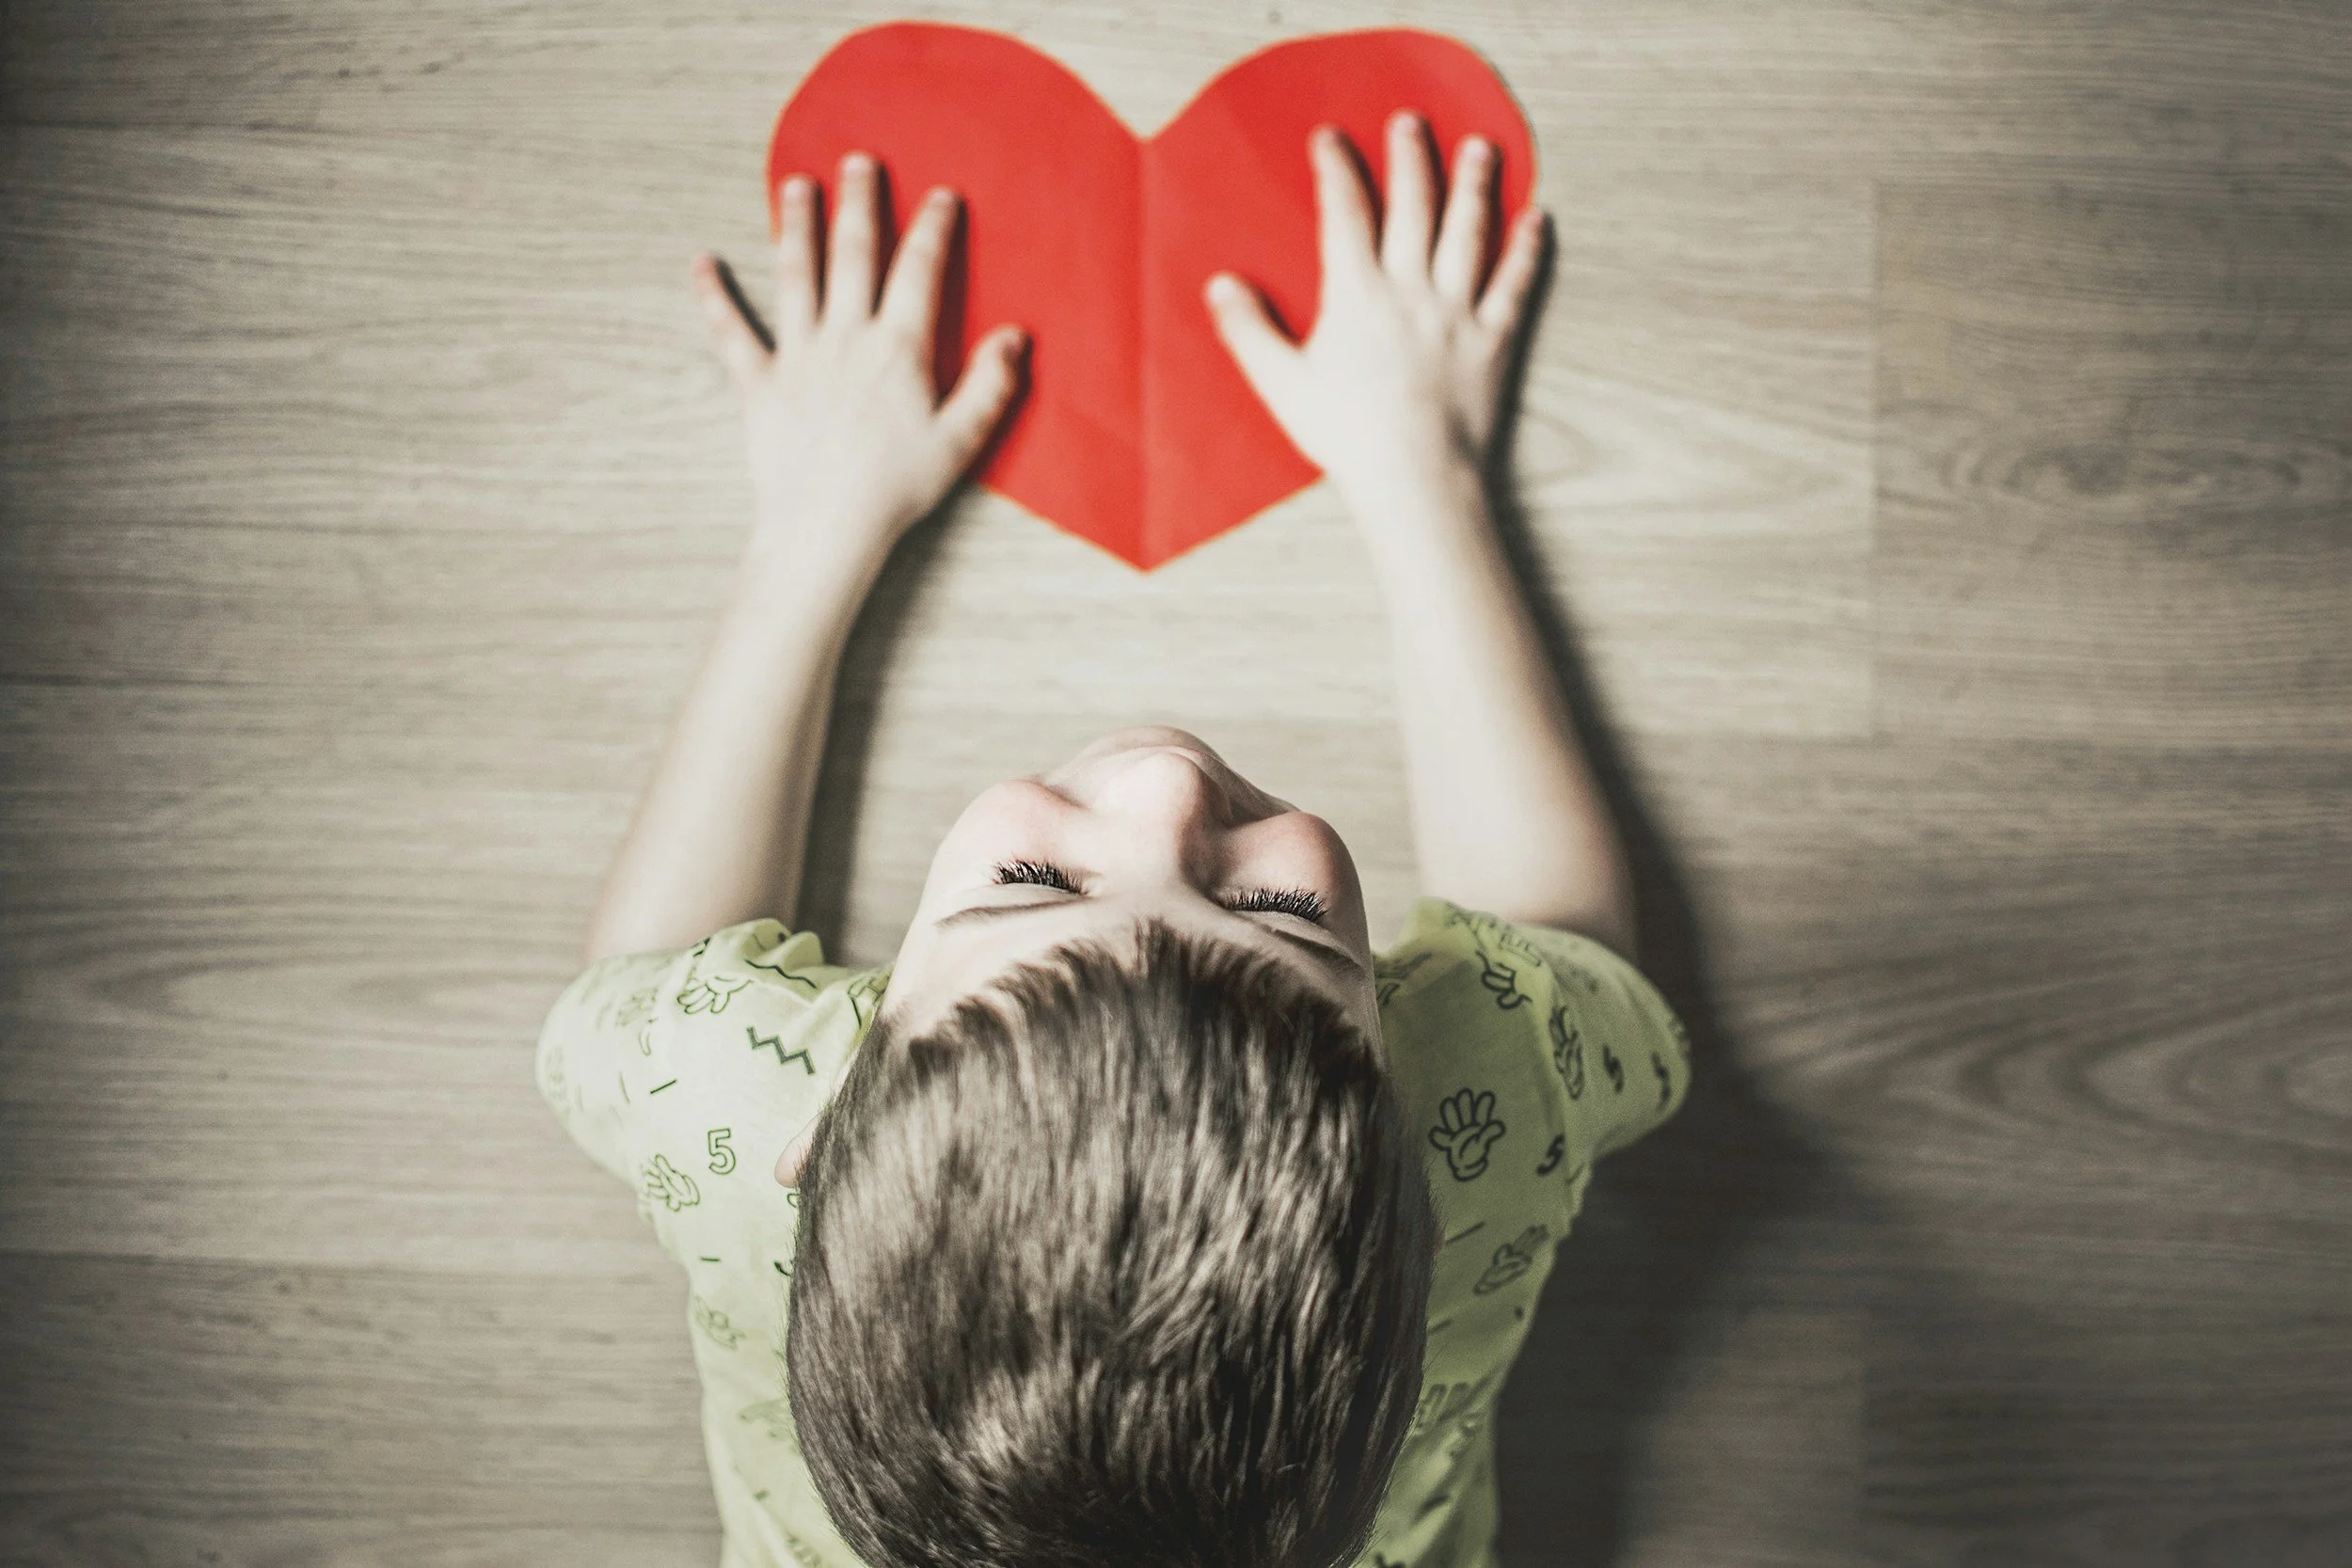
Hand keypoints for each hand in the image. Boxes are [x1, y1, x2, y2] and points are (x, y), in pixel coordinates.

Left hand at [691, 151, 1027, 576]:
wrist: (827, 525)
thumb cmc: (897, 488)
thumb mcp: (961, 440)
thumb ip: (990, 384)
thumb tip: (1015, 337)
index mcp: (898, 349)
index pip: (920, 271)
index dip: (933, 228)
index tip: (940, 196)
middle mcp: (845, 338)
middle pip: (852, 254)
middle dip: (858, 202)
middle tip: (858, 162)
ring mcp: (798, 356)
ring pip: (795, 274)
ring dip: (795, 225)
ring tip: (795, 185)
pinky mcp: (759, 383)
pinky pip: (731, 332)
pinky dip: (714, 296)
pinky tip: (701, 263)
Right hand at [1204, 112, 1544, 512]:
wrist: (1415, 477)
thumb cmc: (1346, 435)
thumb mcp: (1281, 384)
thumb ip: (1249, 331)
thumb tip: (1221, 284)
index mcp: (1357, 295)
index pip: (1345, 214)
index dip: (1338, 170)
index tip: (1331, 138)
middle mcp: (1411, 290)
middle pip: (1414, 207)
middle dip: (1411, 158)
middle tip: (1412, 121)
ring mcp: (1458, 312)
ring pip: (1469, 233)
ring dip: (1474, 185)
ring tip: (1481, 149)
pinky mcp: (1493, 340)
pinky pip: (1515, 285)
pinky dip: (1527, 249)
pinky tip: (1537, 219)